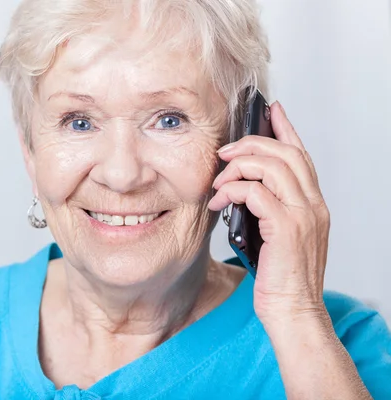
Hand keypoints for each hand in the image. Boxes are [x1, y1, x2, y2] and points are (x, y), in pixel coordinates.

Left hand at [208, 102, 330, 328]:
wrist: (294, 312)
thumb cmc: (281, 278)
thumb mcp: (276, 237)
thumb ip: (268, 210)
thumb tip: (241, 189)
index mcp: (312, 204)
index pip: (301, 155)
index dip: (286, 128)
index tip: (271, 110)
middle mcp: (313, 205)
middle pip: (285, 153)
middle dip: (251, 143)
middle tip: (225, 152)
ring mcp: (303, 215)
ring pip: (271, 166)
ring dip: (238, 167)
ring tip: (218, 183)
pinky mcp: (286, 228)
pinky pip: (257, 192)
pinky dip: (234, 190)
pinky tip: (220, 202)